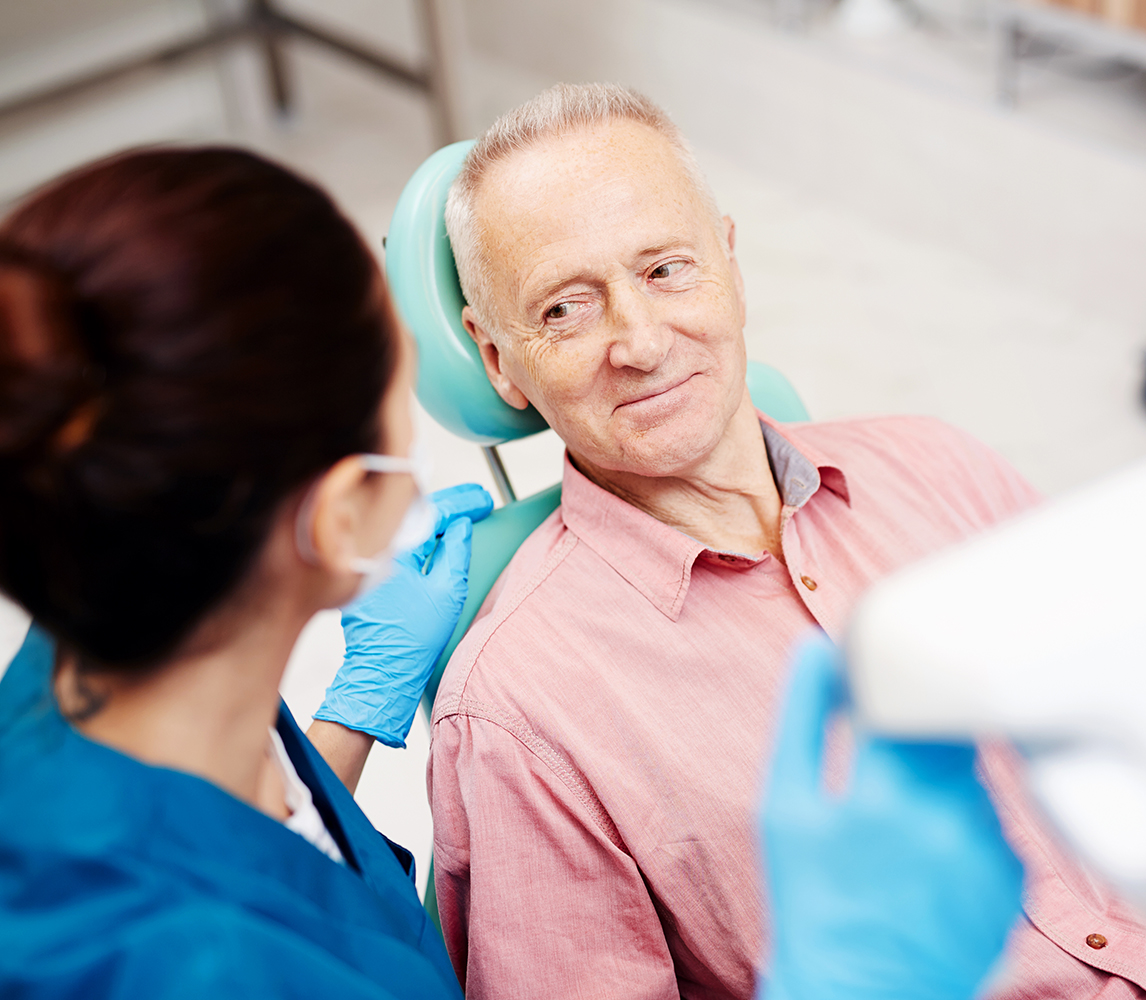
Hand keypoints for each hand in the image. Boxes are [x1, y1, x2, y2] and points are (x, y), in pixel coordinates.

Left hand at [312, 483, 492, 746]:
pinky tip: (436, 539)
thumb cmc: (414, 639)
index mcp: (393, 550)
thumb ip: (456, 552)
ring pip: (404, 529)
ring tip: (462, 516)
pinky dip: (418, 538)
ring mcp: (366, 564)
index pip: (430, 511)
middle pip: (415, 514)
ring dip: (433, 521)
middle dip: (449, 506)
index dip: (461, 502)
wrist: (382, 675)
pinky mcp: (366, 578)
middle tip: (477, 503)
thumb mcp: (448, 592)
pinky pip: (395, 546)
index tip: (483, 501)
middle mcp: (374, 550)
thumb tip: (461, 525)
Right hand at [759, 634, 1022, 999]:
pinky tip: (926, 846)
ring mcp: (988, 849)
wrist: (859, 991)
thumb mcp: (784, 804)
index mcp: (882, 795)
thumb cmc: (809, 895)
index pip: (900, 694)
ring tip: (896, 810)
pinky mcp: (1014, 875)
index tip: (861, 692)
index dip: (878, 684)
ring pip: (970, 764)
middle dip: (909, 724)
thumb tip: (816, 647)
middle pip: (943, 723)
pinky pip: (992, 810)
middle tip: (878, 758)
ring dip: (936, 766)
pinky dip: (961, 811)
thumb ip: (801, 716)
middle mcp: (948, 819)